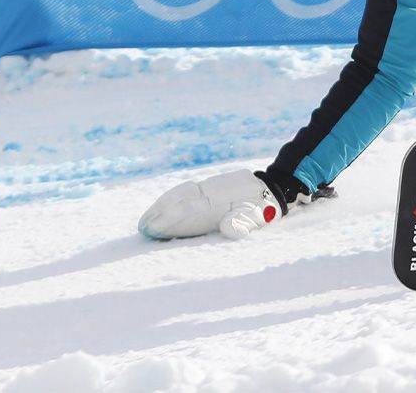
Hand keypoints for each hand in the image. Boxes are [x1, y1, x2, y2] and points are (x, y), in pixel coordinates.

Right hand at [138, 169, 284, 239]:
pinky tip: (162, 204)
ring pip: (181, 195)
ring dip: (163, 206)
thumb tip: (227, 229)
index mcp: (220, 204)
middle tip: (142, 228)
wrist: (273, 186)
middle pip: (181, 204)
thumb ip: (240, 223)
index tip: (154, 231)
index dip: (171, 222)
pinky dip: (172, 197)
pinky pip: (186, 190)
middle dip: (161, 216)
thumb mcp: (255, 218)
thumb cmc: (263, 209)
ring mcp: (208, 187)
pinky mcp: (208, 185)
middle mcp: (210, 194)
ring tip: (146, 219)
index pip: (190, 213)